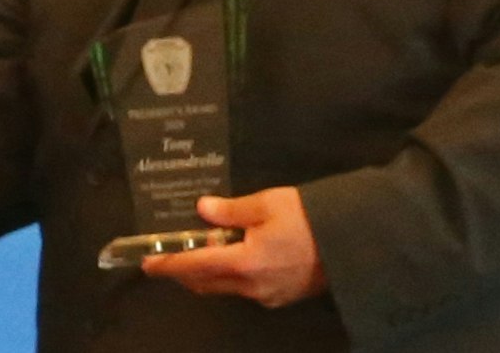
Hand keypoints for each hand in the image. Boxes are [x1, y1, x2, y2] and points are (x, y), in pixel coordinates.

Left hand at [140, 187, 326, 307]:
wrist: (351, 243)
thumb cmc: (306, 217)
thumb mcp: (265, 204)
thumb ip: (229, 210)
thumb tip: (202, 210)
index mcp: (244, 263)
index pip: (195, 266)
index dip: (169, 265)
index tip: (148, 264)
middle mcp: (252, 286)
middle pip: (207, 283)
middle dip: (183, 272)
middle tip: (166, 258)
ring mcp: (267, 295)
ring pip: (225, 288)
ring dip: (206, 274)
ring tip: (195, 252)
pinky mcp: (281, 296)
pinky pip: (244, 289)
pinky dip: (228, 276)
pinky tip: (229, 256)